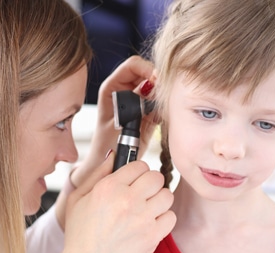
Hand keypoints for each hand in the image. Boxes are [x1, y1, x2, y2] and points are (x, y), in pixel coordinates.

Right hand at [63, 155, 175, 252]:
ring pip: (167, 196)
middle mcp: (127, 201)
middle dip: (151, 183)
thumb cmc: (79, 234)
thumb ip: (98, 174)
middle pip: (156, 177)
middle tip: (143, 193)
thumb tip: (115, 155)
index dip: (137, 172)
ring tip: (146, 209)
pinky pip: (170, 217)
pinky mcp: (151, 237)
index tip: (135, 180)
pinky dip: (163, 219)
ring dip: (158, 200)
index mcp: (108, 188)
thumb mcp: (78, 198)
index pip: (139, 165)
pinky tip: (149, 224)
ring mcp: (141, 220)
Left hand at [71, 55, 156, 187]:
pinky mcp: (147, 111)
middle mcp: (125, 90)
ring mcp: (136, 100)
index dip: (148, 69)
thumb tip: (154, 87)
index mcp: (112, 87)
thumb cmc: (109, 146)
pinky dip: (164, 107)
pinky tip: (160, 119)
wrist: (111, 164)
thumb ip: (139, 104)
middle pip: (147, 72)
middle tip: (165, 95)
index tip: (158, 81)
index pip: (133, 65)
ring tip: (160, 109)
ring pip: (156, 86)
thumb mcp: (122, 122)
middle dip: (159, 81)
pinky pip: (160, 102)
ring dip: (162, 95)